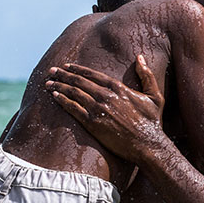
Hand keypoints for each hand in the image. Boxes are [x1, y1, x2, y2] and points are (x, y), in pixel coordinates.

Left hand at [45, 55, 165, 162]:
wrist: (148, 145)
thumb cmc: (152, 123)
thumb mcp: (155, 96)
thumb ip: (147, 75)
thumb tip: (140, 57)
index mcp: (119, 88)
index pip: (93, 74)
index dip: (78, 69)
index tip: (67, 66)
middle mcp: (106, 96)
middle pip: (79, 81)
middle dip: (63, 75)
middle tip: (51, 71)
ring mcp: (99, 110)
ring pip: (74, 93)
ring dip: (59, 86)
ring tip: (48, 83)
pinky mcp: (93, 124)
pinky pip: (73, 109)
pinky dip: (63, 101)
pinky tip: (54, 96)